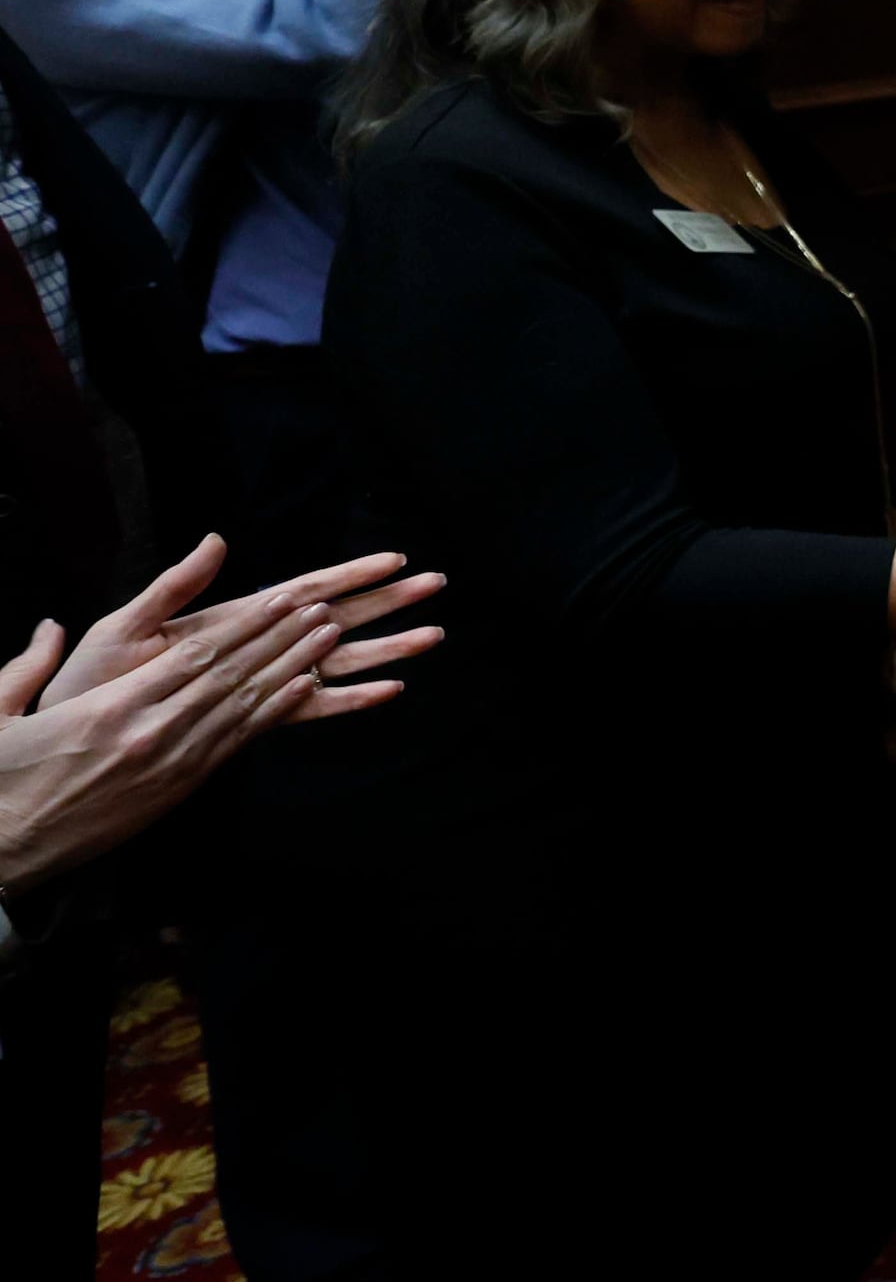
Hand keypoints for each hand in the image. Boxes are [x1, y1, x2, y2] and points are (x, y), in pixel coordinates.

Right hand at [0, 563, 425, 895]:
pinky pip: (233, 744)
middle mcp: (148, 732)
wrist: (7, 850)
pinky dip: (272, 713)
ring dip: (290, 667)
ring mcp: (168, 764)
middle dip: (281, 637)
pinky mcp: (176, 789)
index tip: (282, 597)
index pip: (194, 655)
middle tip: (323, 606)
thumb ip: (28, 665)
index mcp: (110, 708)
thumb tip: (49, 626)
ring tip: (328, 636)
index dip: (246, 624)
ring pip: (242, 706)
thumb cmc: (2, 780)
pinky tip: (304, 689)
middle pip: (230, 674)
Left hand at [41, 537, 446, 715]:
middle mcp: (256, 650)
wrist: (74, 741)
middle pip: (338, 619)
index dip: (351, 572)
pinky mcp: (251, 721)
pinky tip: (387, 692)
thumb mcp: (127, 624)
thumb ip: (176, 586)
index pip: (306, 587)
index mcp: (232, 620)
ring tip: (431, 636)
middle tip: (435, 585)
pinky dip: (351, 700)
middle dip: (388, 602)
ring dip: (386, 648)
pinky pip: (312, 710)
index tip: (395, 557)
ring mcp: (259, 684)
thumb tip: (215, 540)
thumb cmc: (93, 682)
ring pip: (337, 662)